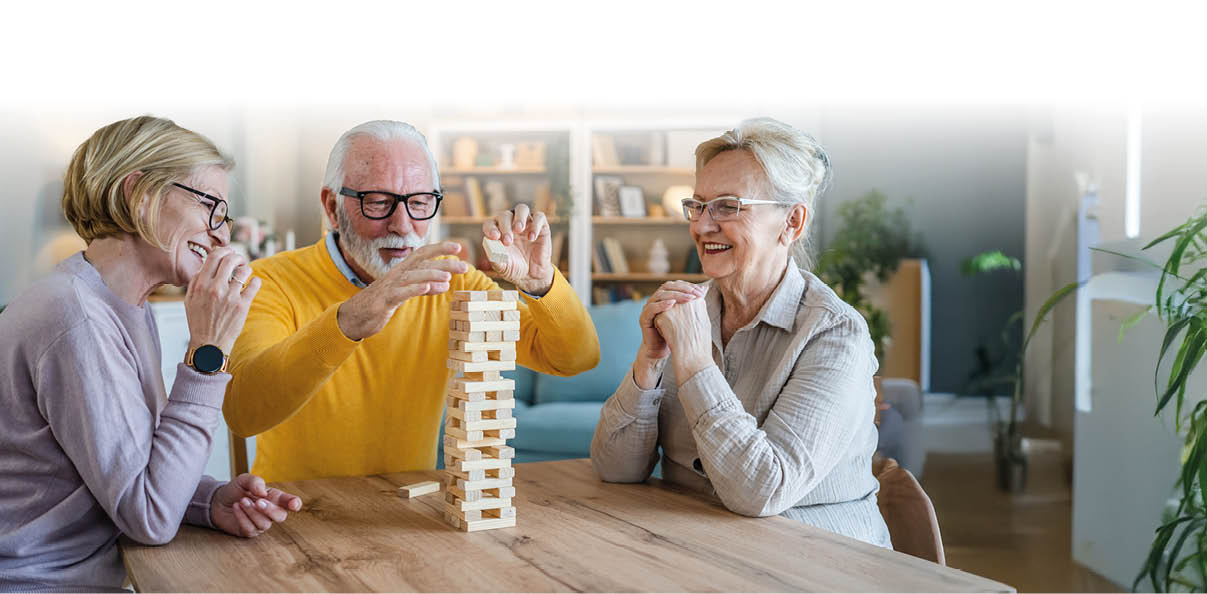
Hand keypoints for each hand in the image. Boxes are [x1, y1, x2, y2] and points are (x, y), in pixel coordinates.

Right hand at [185, 247, 260, 353]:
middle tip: (240, 261)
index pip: (213, 257)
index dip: (224, 251)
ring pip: (243, 270)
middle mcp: (214, 288)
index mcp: (200, 285)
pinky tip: (254, 282)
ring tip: (246, 272)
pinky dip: (256, 281)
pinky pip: (254, 284)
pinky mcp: (242, 305)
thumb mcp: (190, 300)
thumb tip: (206, 265)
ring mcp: (229, 296)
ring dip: (246, 268)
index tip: (229, 252)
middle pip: (229, 259)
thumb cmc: (199, 322)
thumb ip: (196, 281)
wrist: (209, 344)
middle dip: (237, 256)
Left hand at [210, 473, 301, 537]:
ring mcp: (260, 523)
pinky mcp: (249, 532)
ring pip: (264, 523)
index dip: (295, 503)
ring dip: (252, 512)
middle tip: (257, 501)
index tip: (294, 504)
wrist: (217, 501)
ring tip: (241, 501)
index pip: (290, 502)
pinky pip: (250, 528)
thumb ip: (255, 481)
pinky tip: (236, 508)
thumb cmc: (235, 490)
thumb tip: (263, 492)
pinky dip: (242, 517)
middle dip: (270, 510)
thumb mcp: (243, 480)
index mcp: (274, 497)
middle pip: (280, 516)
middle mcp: (270, 512)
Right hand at [337, 242, 468, 340]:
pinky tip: (428, 288)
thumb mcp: (405, 292)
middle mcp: (397, 275)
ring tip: (448, 276)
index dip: (440, 248)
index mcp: (402, 271)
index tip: (458, 247)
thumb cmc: (380, 303)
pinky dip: (415, 289)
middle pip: (422, 263)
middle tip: (464, 266)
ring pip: (413, 276)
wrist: (352, 317)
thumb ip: (424, 287)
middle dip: (444, 263)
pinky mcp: (384, 301)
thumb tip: (445, 283)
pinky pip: (401, 293)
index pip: (423, 253)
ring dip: (432, 275)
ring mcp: (390, 287)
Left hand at [482, 203, 553, 295]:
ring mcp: (526, 224)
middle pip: (505, 215)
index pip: (490, 223)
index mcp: (498, 232)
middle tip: (508, 241)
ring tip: (519, 229)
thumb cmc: (514, 268)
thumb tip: (490, 248)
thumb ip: (495, 259)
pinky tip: (532, 238)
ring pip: (522, 209)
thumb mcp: (502, 267)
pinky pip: (539, 217)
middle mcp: (510, 224)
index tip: (494, 237)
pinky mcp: (541, 226)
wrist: (532, 275)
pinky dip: (535, 225)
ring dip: (519, 217)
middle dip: (505, 227)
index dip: (491, 228)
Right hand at [633, 281, 705, 388]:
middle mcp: (655, 299)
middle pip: (668, 287)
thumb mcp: (686, 315)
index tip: (701, 291)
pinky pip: (651, 308)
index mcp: (665, 297)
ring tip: (689, 299)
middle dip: (683, 289)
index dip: (688, 286)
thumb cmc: (676, 333)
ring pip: (660, 295)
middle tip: (696, 294)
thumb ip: (693, 302)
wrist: (662, 350)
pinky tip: (672, 304)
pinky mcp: (644, 318)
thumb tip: (705, 289)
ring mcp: (648, 308)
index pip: (676, 285)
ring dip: (676, 296)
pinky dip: (661, 305)